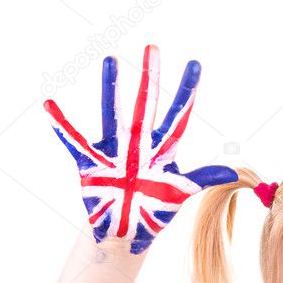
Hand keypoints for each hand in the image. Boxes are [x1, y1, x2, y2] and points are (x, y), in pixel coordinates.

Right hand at [43, 44, 237, 253]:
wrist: (128, 234)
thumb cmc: (155, 213)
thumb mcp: (180, 194)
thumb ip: (201, 178)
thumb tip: (233, 172)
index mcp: (163, 152)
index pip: (178, 116)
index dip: (187, 92)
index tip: (195, 64)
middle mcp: (139, 145)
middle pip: (147, 106)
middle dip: (150, 78)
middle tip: (153, 47)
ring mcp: (115, 152)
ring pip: (113, 114)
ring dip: (111, 88)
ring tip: (110, 60)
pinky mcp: (91, 164)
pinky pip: (74, 142)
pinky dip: (61, 126)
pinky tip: (50, 105)